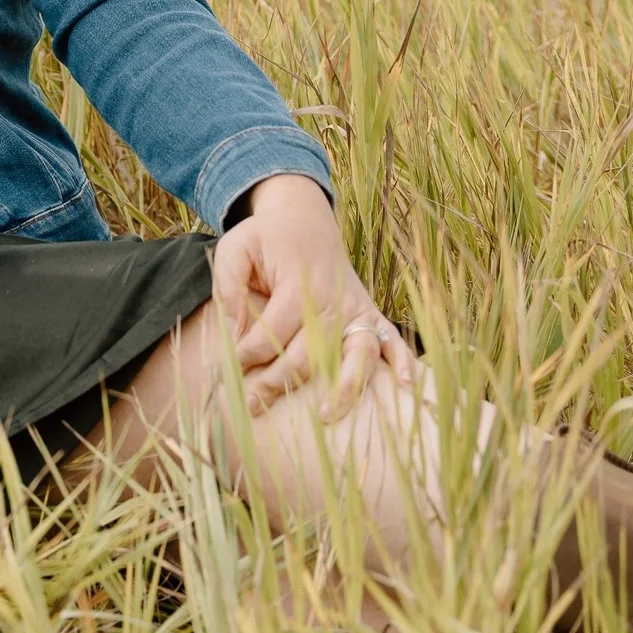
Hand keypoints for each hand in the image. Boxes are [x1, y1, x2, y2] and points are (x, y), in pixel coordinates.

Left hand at [214, 173, 415, 418]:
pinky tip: (404, 386)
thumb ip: (228, 287)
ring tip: (325, 414)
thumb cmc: (265, 237)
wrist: (304, 217)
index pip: (272, 331)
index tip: (229, 369)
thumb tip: (233, 332)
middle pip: (309, 353)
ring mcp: (356, 308)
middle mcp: (333, 300)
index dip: (248, 354)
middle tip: (253, 405)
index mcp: (297, 284)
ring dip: (343, 387)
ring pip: (355, 354)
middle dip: (278, 383)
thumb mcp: (235, 248)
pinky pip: (392, 339)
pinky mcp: (370, 313)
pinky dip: (403, 360)